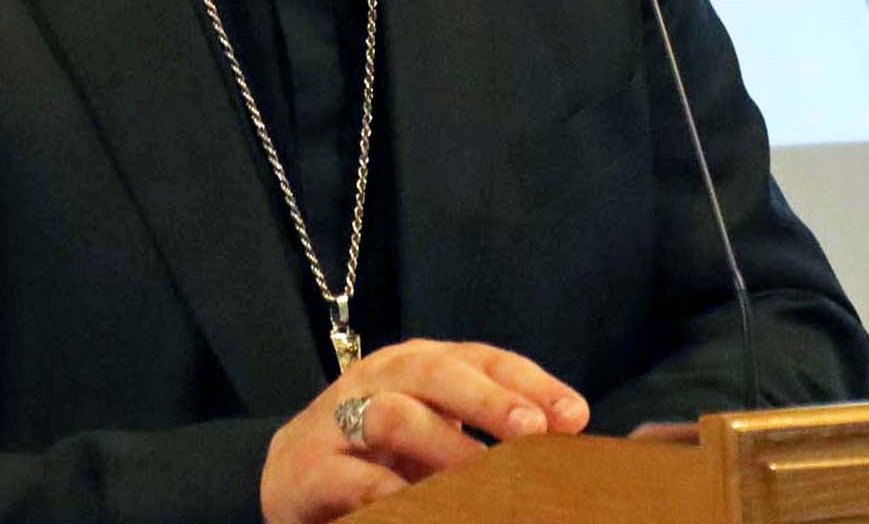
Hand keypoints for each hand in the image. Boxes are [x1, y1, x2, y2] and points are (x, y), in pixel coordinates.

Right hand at [260, 339, 589, 523]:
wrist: (292, 477)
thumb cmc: (383, 456)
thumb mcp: (439, 437)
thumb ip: (491, 439)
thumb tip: (566, 452)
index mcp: (422, 365)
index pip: (483, 360)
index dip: (530, 384)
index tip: (576, 416)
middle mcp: (381, 377)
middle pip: (437, 373)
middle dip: (490, 401)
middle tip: (533, 431)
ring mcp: (340, 417)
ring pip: (393, 415)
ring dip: (443, 446)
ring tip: (482, 477)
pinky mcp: (308, 467)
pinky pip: (351, 477)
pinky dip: (389, 495)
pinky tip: (418, 508)